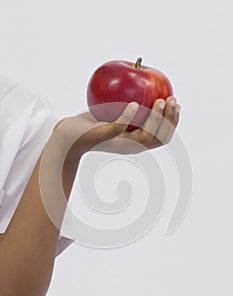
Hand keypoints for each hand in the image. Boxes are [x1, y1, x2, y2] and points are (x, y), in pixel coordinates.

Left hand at [53, 96, 179, 161]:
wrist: (69, 136)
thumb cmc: (93, 123)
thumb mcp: (114, 112)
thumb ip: (128, 103)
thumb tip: (140, 78)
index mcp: (136, 142)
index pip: (162, 136)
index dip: (173, 122)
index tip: (176, 104)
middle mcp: (130, 146)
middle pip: (158, 138)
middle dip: (169, 120)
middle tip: (171, 100)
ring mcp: (118, 144)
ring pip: (144, 136)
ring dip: (155, 118)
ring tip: (158, 100)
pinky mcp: (103, 137)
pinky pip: (118, 129)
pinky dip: (128, 117)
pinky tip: (134, 104)